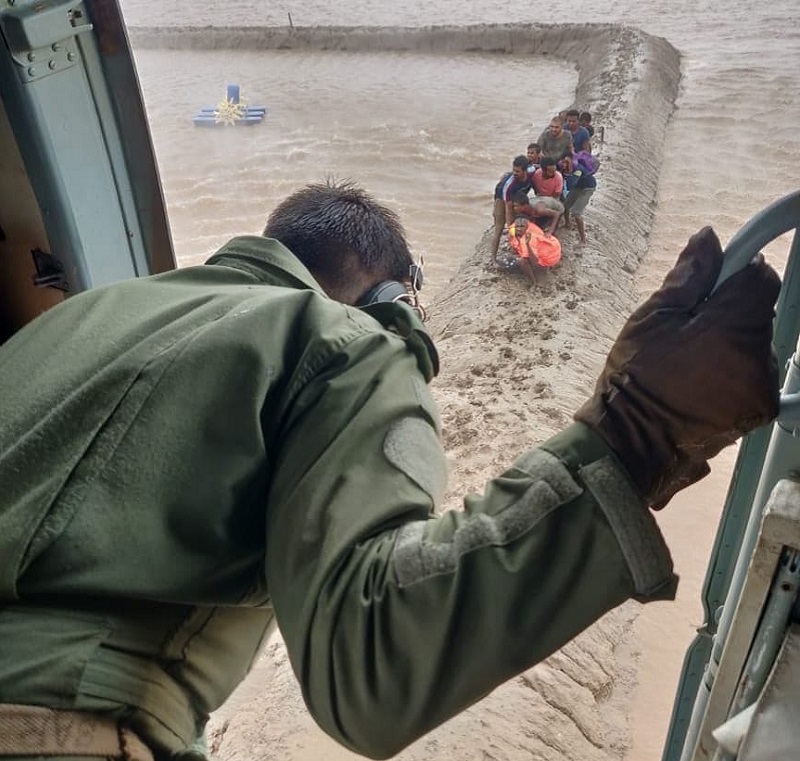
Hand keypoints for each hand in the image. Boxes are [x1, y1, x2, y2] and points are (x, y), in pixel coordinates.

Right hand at [575, 227, 780, 508]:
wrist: (632, 442)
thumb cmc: (635, 379)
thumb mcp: (650, 320)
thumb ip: (688, 277)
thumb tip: (710, 238)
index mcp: (731, 330)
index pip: (760, 280)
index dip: (737, 275)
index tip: (712, 285)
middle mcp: (759, 358)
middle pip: (760, 313)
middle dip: (733, 313)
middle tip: (691, 331)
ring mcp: (764, 388)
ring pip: (760, 344)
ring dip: (737, 343)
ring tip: (695, 361)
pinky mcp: (762, 409)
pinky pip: (758, 373)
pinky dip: (739, 370)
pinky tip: (708, 379)